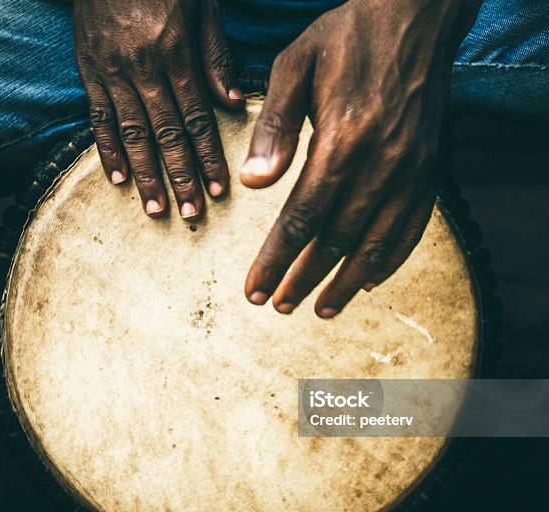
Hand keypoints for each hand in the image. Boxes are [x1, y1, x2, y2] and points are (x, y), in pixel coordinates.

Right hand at [73, 0, 243, 220]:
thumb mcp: (202, 5)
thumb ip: (216, 56)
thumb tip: (234, 103)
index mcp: (174, 54)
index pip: (196, 119)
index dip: (208, 157)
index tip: (219, 190)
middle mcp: (142, 69)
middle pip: (166, 134)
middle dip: (181, 177)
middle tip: (192, 213)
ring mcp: (112, 72)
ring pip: (132, 134)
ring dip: (145, 175)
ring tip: (155, 209)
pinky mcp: (89, 71)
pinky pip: (98, 118)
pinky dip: (107, 150)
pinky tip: (118, 180)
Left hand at [240, 0, 479, 317]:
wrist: (416, 15)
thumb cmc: (347, 37)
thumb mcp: (296, 65)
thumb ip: (274, 128)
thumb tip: (252, 184)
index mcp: (342, 142)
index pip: (300, 220)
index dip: (275, 261)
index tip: (254, 290)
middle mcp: (381, 165)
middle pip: (335, 241)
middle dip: (303, 280)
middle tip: (280, 306)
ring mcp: (411, 171)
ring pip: (375, 245)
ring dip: (346, 284)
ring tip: (322, 310)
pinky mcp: (430, 171)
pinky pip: (411, 228)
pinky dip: (390, 260)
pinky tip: (370, 281)